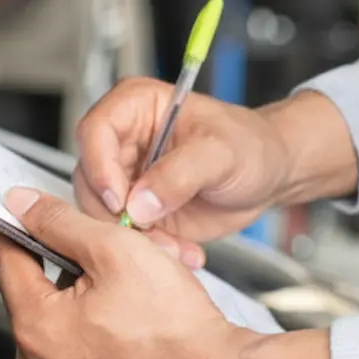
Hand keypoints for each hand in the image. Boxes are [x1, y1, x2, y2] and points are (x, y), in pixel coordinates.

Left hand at [0, 187, 346, 358]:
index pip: (0, 256)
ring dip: (87, 289)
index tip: (12, 205)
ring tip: (132, 280)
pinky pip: (80, 346)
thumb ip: (60, 222)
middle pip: (33, 287)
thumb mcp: (117, 249)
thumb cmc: (180, 331)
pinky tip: (135, 313)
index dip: (7, 221)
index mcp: (36, 328)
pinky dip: (99, 322)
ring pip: (61, 316)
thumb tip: (22, 206)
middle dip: (67, 258)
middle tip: (105, 244)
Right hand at [71, 79, 294, 265]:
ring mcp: (128, 176)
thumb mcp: (222, 152)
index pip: (95, 131)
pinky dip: (152, 249)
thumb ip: (180, 173)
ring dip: (136, 238)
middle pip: (90, 177)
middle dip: (116, 213)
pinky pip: (126, 234)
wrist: (268, 174)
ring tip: (177, 247)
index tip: (120, 200)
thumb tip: (141, 204)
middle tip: (150, 231)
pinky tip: (185, 252)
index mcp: (135, 106)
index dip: (100, 167)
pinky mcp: (137, 208)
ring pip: (102, 211)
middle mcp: (123, 140)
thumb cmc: (250, 145)